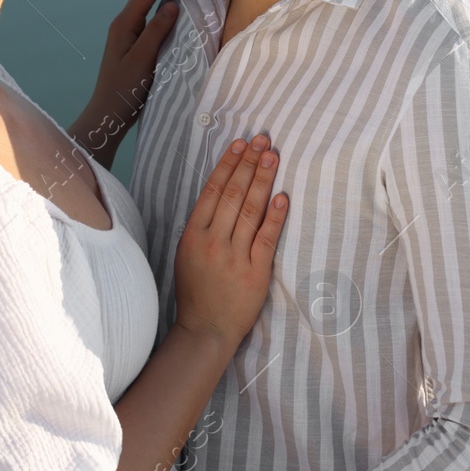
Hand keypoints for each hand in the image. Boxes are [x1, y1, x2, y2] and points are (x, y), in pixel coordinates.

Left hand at [79, 0, 180, 149]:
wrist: (108, 115)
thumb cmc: (123, 89)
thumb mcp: (142, 59)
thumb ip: (156, 31)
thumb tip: (172, 4)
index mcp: (123, 24)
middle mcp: (124, 25)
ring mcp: (128, 36)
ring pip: (149, 9)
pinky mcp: (134, 46)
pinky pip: (151, 23)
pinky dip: (165, 14)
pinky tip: (177, 15)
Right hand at [174, 134, 287, 348]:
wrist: (206, 329)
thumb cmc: (196, 291)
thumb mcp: (187, 253)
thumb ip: (203, 225)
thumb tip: (220, 192)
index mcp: (193, 235)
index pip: (212, 190)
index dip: (228, 164)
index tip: (240, 144)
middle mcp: (213, 242)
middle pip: (233, 194)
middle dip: (249, 164)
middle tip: (263, 141)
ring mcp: (235, 257)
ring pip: (250, 210)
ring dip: (263, 180)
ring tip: (273, 157)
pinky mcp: (255, 273)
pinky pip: (267, 238)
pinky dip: (275, 216)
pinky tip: (283, 197)